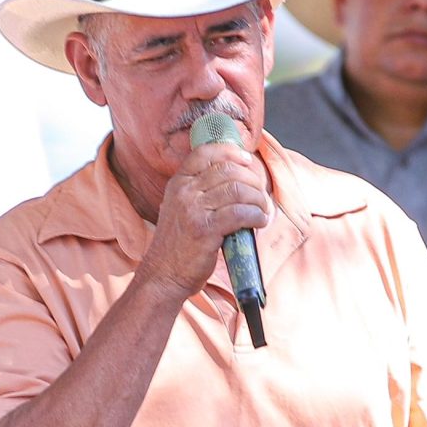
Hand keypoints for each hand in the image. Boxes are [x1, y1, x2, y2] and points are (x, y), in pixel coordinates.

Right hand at [135, 138, 268, 295]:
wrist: (163, 274)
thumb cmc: (178, 245)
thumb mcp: (181, 208)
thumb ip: (200, 191)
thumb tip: (237, 178)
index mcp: (179, 183)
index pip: (206, 152)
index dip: (231, 151)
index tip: (247, 160)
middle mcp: (184, 191)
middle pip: (228, 170)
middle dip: (252, 180)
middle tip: (260, 194)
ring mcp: (193, 209)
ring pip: (238, 190)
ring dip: (258, 199)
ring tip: (263, 210)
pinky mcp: (205, 230)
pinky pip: (240, 213)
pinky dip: (256, 215)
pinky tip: (259, 222)